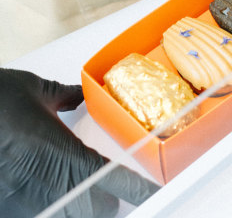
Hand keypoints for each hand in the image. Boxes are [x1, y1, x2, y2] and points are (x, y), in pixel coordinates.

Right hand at [0, 68, 159, 216]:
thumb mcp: (35, 92)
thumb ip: (61, 97)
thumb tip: (72, 95)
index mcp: (68, 155)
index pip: (117, 180)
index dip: (138, 187)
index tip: (153, 189)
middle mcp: (54, 186)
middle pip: (99, 210)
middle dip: (107, 202)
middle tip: (109, 190)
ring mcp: (29, 204)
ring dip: (80, 208)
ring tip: (80, 192)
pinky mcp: (9, 209)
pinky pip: (40, 214)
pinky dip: (52, 207)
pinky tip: (46, 193)